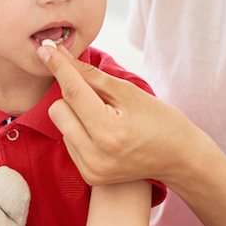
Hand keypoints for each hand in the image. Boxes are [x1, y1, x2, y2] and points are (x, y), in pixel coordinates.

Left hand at [37, 43, 206, 188]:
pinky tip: (103, 134)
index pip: (73, 92)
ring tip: (106, 119)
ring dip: (76, 115)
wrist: (180, 159)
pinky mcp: (89, 176)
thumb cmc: (160, 121)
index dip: (59, 67)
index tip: (46, 49)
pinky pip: (68, 142)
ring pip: (61, 126)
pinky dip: (80, 132)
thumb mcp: (129, 92)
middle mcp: (96, 155)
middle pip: (57, 109)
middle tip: (98, 97)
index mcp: (109, 131)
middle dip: (72, 96)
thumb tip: (60, 55)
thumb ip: (91, 75)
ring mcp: (91, 169)